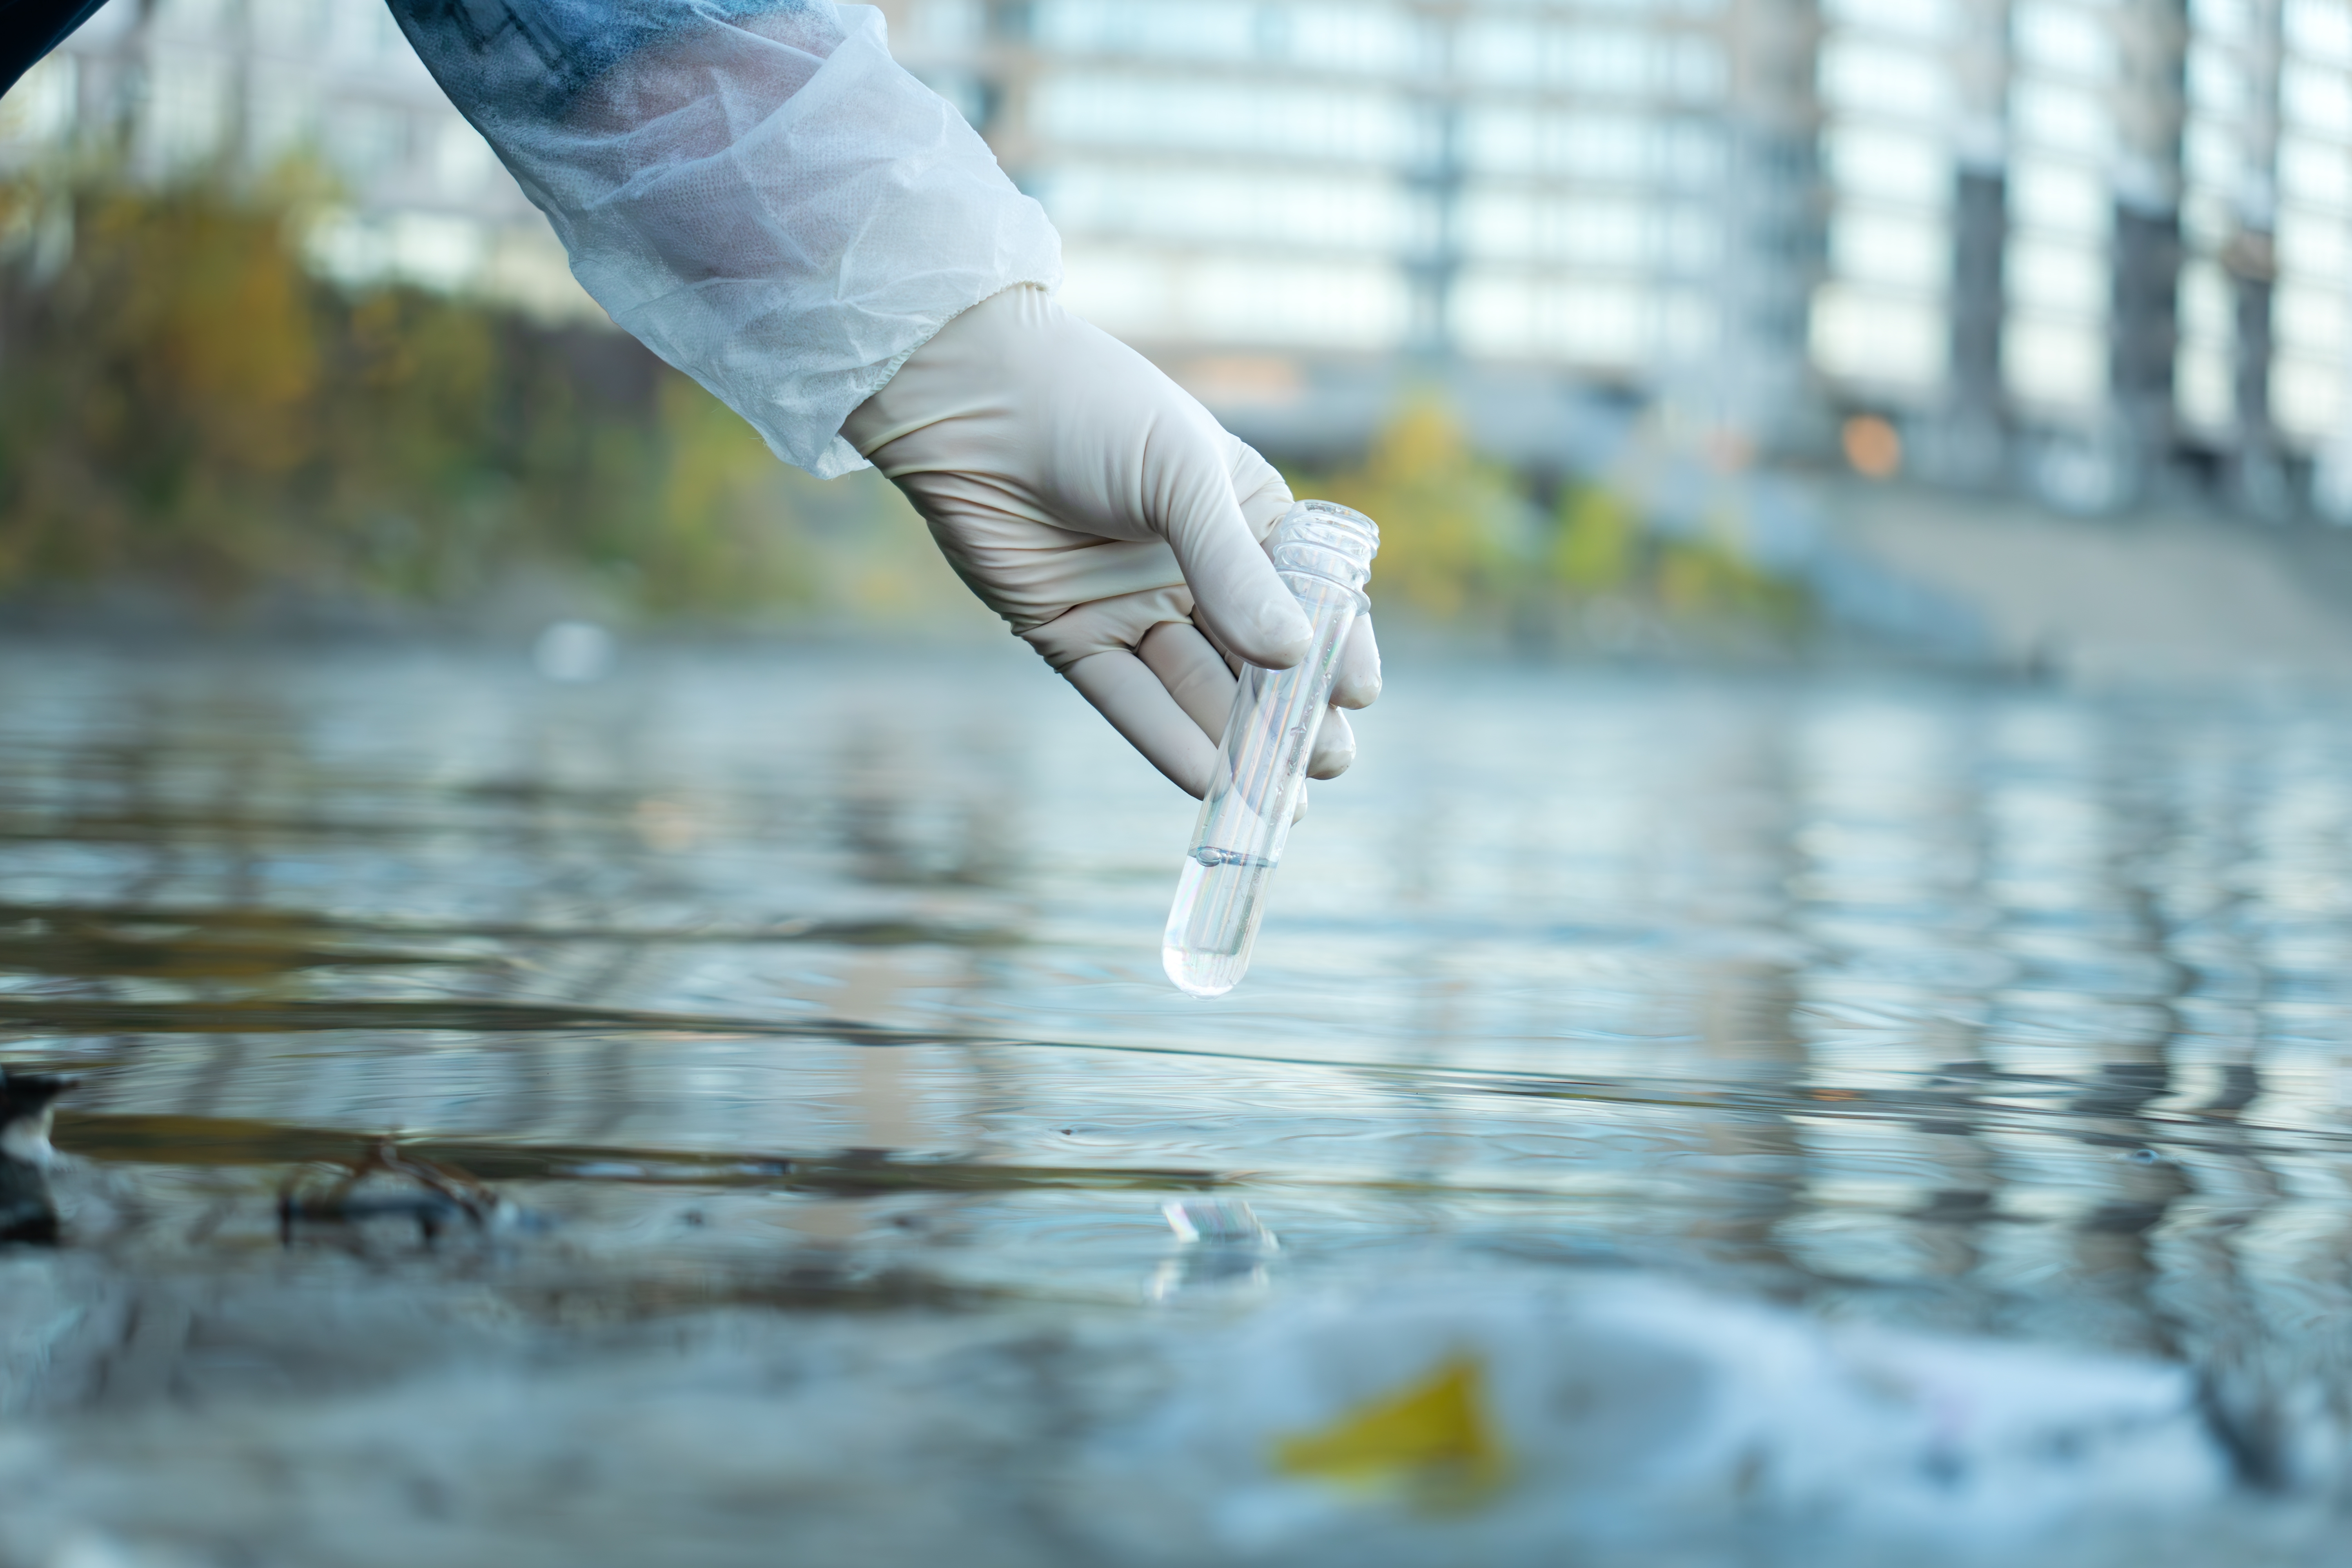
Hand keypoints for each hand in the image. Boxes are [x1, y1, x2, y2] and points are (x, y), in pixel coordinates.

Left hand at [841, 286, 1380, 799]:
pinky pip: (1130, 698)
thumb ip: (1231, 565)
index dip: (1337, 646)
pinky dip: (1166, 739)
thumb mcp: (1180, 474)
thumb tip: (1292, 653)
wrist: (972, 399)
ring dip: (1236, 744)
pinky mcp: (1074, 636)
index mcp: (1243, 517)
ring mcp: (1134, 606)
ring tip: (1279, 798)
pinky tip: (1204, 780)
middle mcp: (1195, 570)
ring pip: (1196, 689)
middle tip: (1327, 760)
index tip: (1357, 693)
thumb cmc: (1091, 409)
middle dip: (1293, 714)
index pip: (1308, 597)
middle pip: (1255, 658)